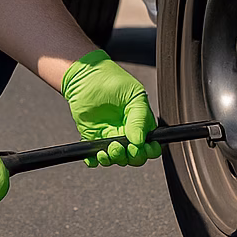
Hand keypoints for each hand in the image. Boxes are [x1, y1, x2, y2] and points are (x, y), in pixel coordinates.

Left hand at [61, 49, 159, 166]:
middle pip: (135, 157)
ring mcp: (110, 136)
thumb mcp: (134, 96)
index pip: (151, 147)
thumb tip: (139, 142)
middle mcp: (127, 133)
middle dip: (130, 157)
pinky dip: (94, 160)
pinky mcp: (93, 137)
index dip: (148, 152)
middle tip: (120, 146)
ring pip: (116, 159)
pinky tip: (93, 155)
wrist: (85, 76)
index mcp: (141, 124)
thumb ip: (140, 119)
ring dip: (113, 159)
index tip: (139, 147)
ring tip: (107, 148)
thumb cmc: (113, 81)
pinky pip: (95, 156)